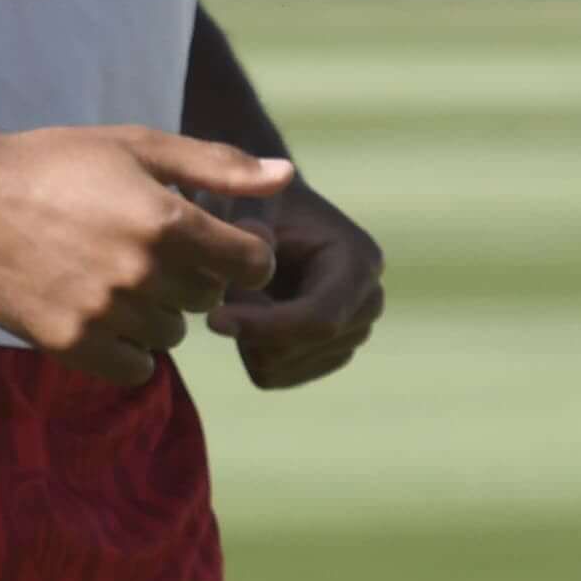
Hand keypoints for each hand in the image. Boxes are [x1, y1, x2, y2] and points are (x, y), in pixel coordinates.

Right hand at [0, 125, 288, 384]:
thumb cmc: (56, 163)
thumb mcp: (139, 147)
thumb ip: (219, 167)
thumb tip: (287, 176)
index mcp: (167, 220)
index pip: (252, 265)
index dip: (246, 254)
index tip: (221, 244)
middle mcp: (141, 272)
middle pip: (209, 299)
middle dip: (192, 276)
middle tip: (148, 248)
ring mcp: (106, 313)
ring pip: (172, 334)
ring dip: (157, 312)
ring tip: (116, 275)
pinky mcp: (72, 343)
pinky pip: (135, 368)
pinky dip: (129, 349)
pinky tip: (104, 313)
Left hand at [207, 174, 385, 388]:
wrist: (273, 216)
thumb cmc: (257, 204)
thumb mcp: (248, 205)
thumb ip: (248, 228)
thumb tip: (257, 257)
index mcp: (359, 262)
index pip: (319, 318)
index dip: (264, 325)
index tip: (212, 319)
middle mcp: (368, 303)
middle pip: (296, 348)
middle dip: (250, 325)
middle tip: (222, 287)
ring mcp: (352, 335)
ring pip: (279, 366)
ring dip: (246, 335)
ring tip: (242, 293)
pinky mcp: (327, 357)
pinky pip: (273, 376)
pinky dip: (249, 349)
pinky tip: (250, 313)